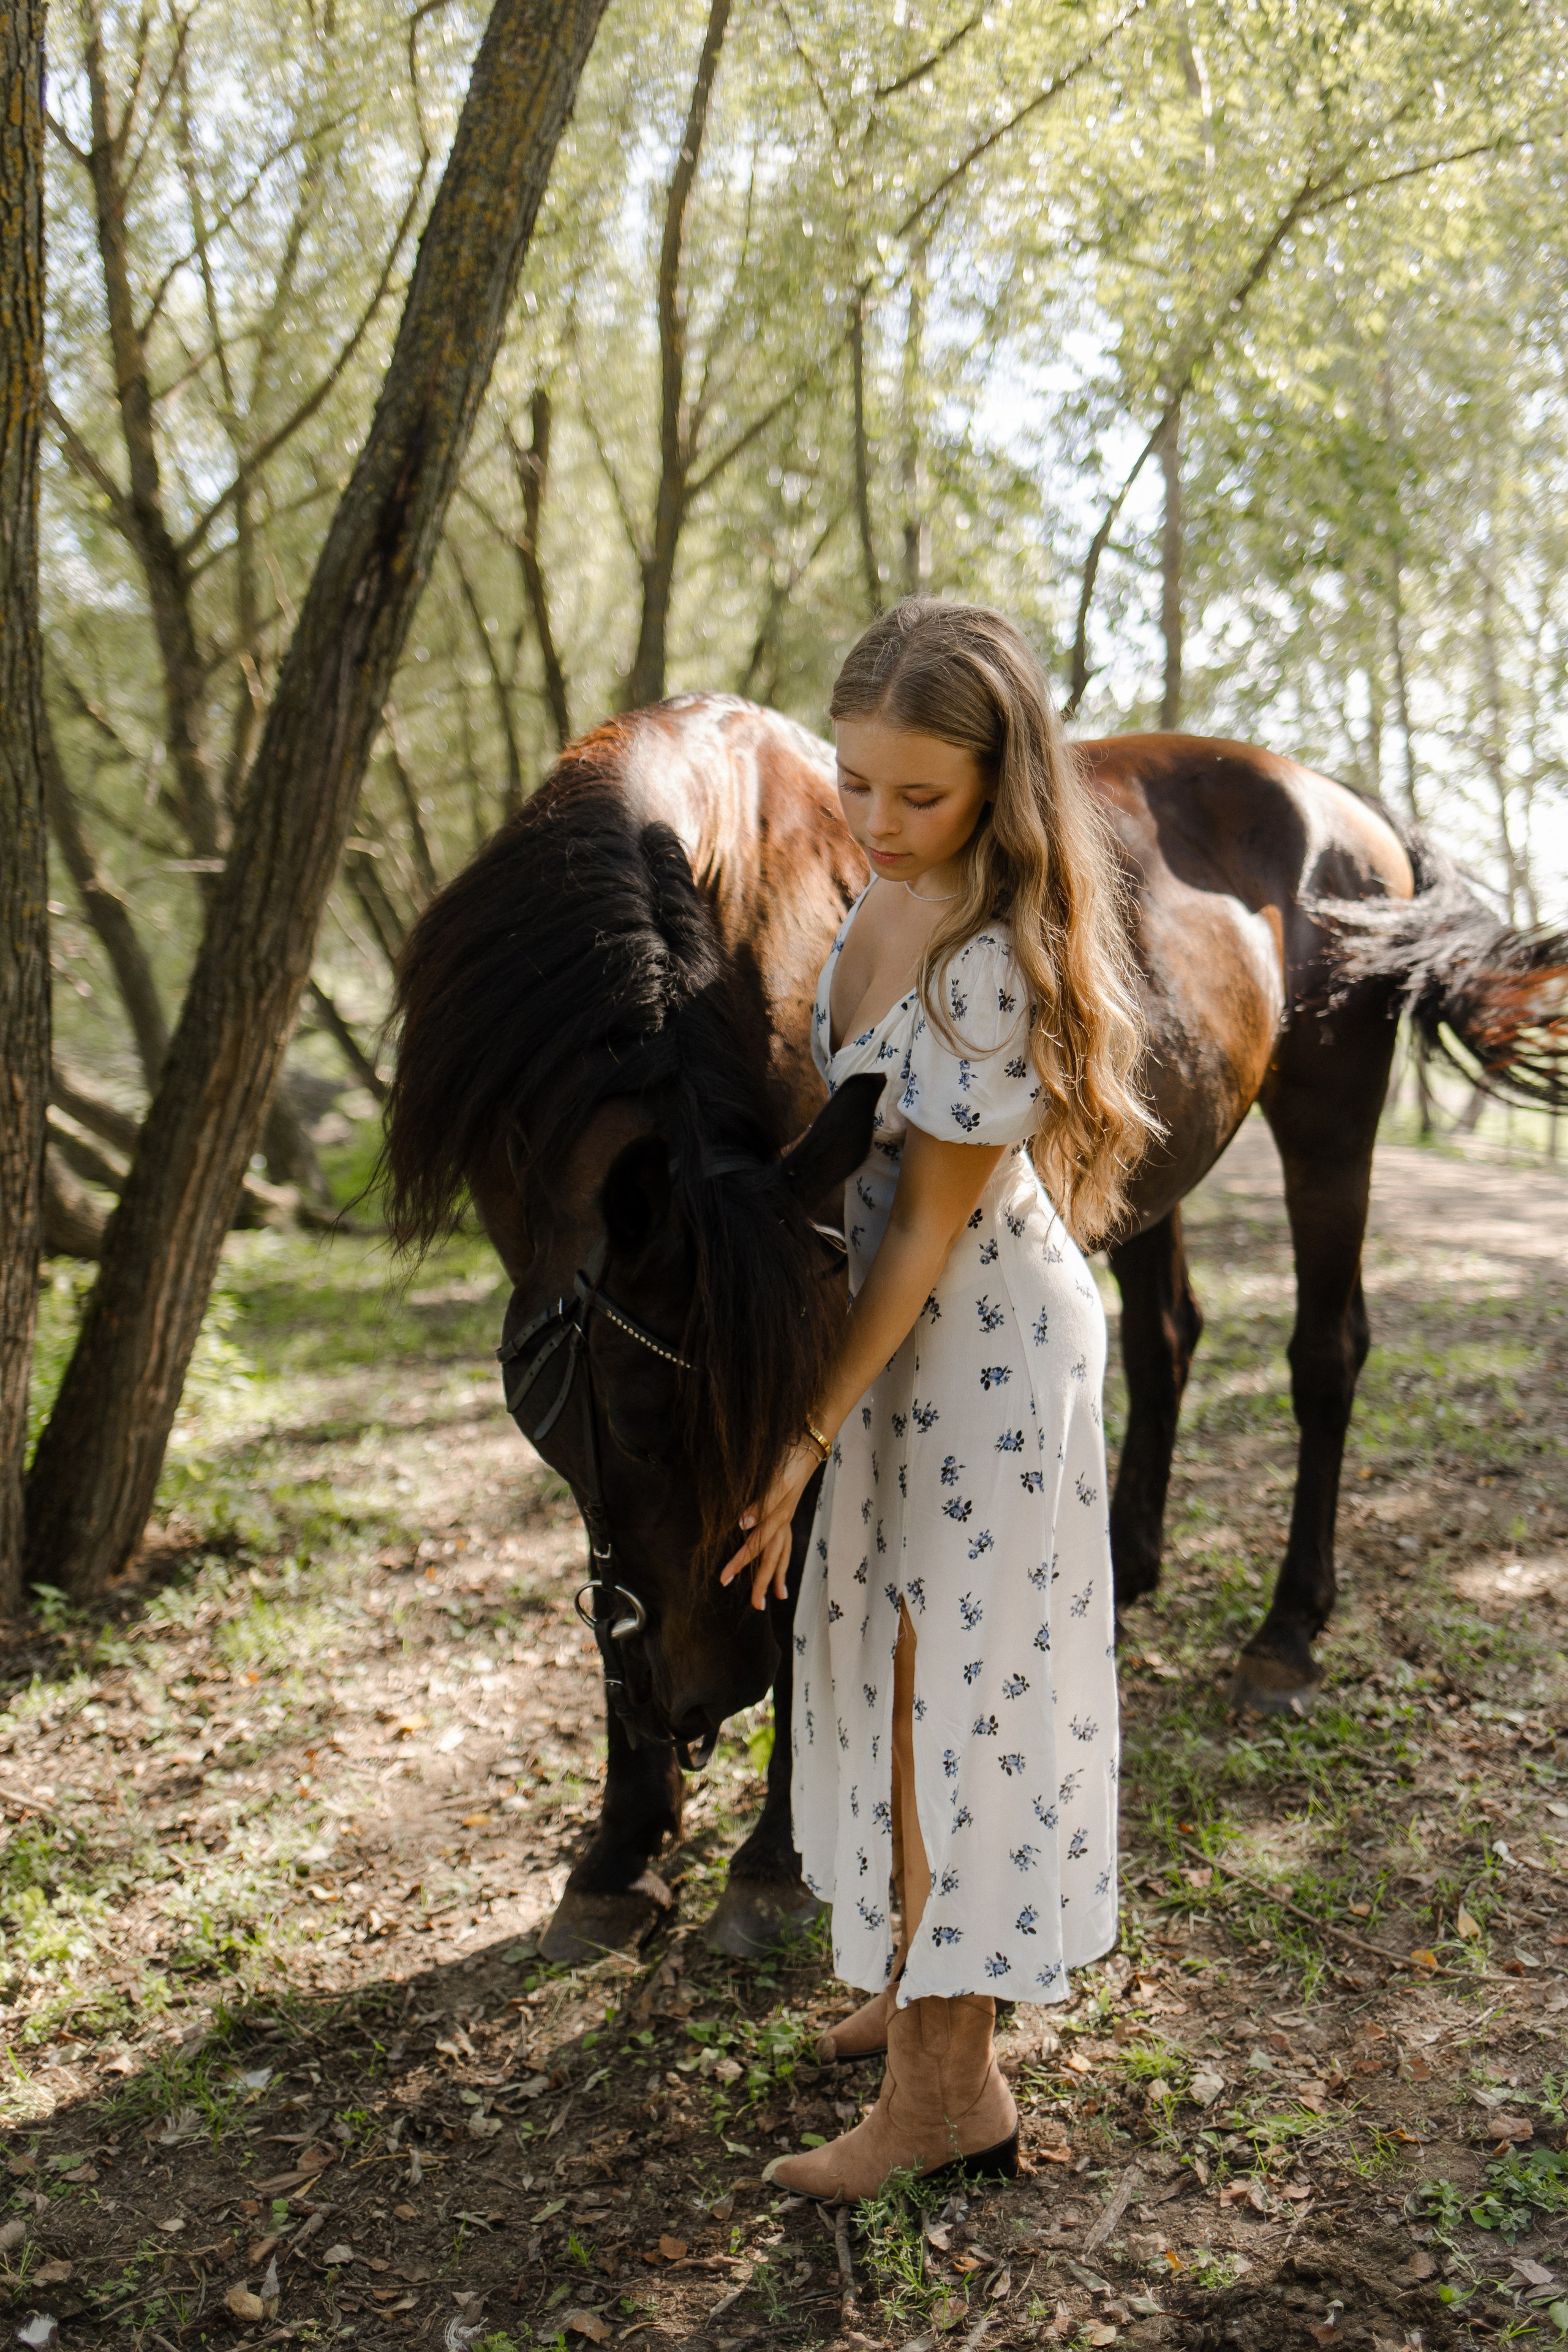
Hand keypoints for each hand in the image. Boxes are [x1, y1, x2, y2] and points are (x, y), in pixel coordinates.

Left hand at [719, 1437, 823, 1611]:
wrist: (807, 1445)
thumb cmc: (788, 1460)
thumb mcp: (774, 1478)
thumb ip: (761, 1502)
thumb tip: (743, 1523)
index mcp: (777, 1516)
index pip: (755, 1545)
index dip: (738, 1563)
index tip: (723, 1580)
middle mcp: (783, 1521)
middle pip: (772, 1558)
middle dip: (762, 1582)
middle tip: (756, 1606)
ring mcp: (787, 1518)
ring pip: (782, 1554)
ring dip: (777, 1576)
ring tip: (779, 1597)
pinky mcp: (787, 1513)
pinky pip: (785, 1543)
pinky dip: (783, 1559)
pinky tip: (780, 1566)